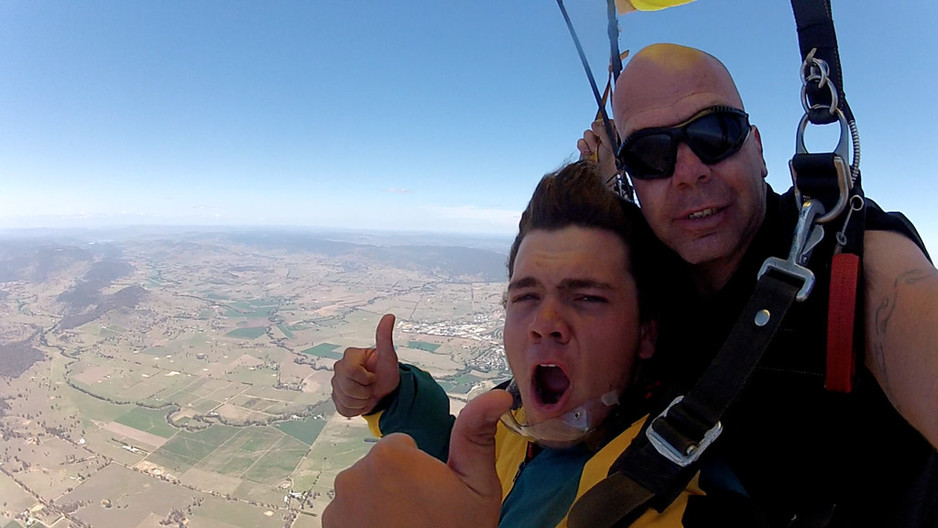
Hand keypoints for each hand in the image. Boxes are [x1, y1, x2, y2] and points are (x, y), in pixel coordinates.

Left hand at [321, 390, 513, 527]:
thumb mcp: (478, 487)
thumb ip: (478, 435)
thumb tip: (497, 394)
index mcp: (391, 456)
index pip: (402, 446)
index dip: (422, 469)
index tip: (434, 494)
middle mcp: (355, 474)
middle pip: (381, 467)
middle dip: (399, 485)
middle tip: (422, 514)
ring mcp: (337, 504)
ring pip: (364, 489)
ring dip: (379, 503)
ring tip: (404, 525)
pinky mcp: (329, 526)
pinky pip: (348, 512)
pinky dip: (362, 522)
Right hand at [331, 313, 401, 416]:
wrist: (386, 393)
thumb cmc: (386, 373)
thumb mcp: (388, 357)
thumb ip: (385, 338)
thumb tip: (390, 316)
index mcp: (350, 356)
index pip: (351, 371)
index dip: (365, 378)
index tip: (372, 375)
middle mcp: (339, 368)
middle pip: (346, 386)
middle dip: (363, 391)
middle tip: (371, 386)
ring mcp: (336, 384)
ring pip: (344, 399)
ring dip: (361, 401)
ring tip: (368, 394)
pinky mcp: (336, 399)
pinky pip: (343, 409)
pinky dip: (356, 409)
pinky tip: (362, 402)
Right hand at [576, 118, 617, 183]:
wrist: (601, 177)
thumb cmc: (610, 163)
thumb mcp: (610, 145)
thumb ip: (604, 132)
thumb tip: (597, 125)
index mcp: (614, 135)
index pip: (608, 123)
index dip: (604, 125)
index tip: (601, 131)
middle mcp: (604, 138)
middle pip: (596, 126)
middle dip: (596, 134)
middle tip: (598, 143)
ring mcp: (594, 143)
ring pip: (588, 133)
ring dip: (589, 141)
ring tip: (592, 150)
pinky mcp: (585, 149)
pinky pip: (581, 141)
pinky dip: (582, 146)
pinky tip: (587, 152)